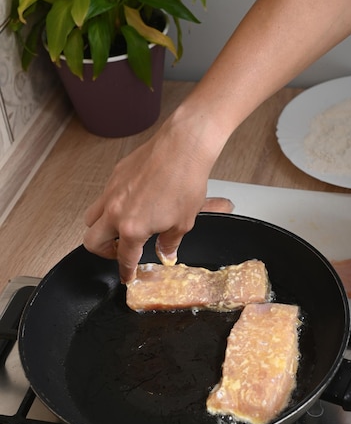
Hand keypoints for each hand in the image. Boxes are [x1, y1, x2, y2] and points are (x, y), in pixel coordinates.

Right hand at [83, 112, 222, 282]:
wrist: (183, 147)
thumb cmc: (185, 181)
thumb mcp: (183, 222)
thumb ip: (170, 242)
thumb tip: (166, 252)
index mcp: (132, 228)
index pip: (124, 257)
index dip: (126, 271)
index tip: (127, 276)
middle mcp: (115, 210)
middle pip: (92, 241)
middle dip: (103, 252)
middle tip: (119, 252)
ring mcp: (112, 191)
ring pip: (91, 217)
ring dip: (101, 228)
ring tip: (120, 229)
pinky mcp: (115, 174)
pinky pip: (105, 196)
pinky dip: (112, 205)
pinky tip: (132, 203)